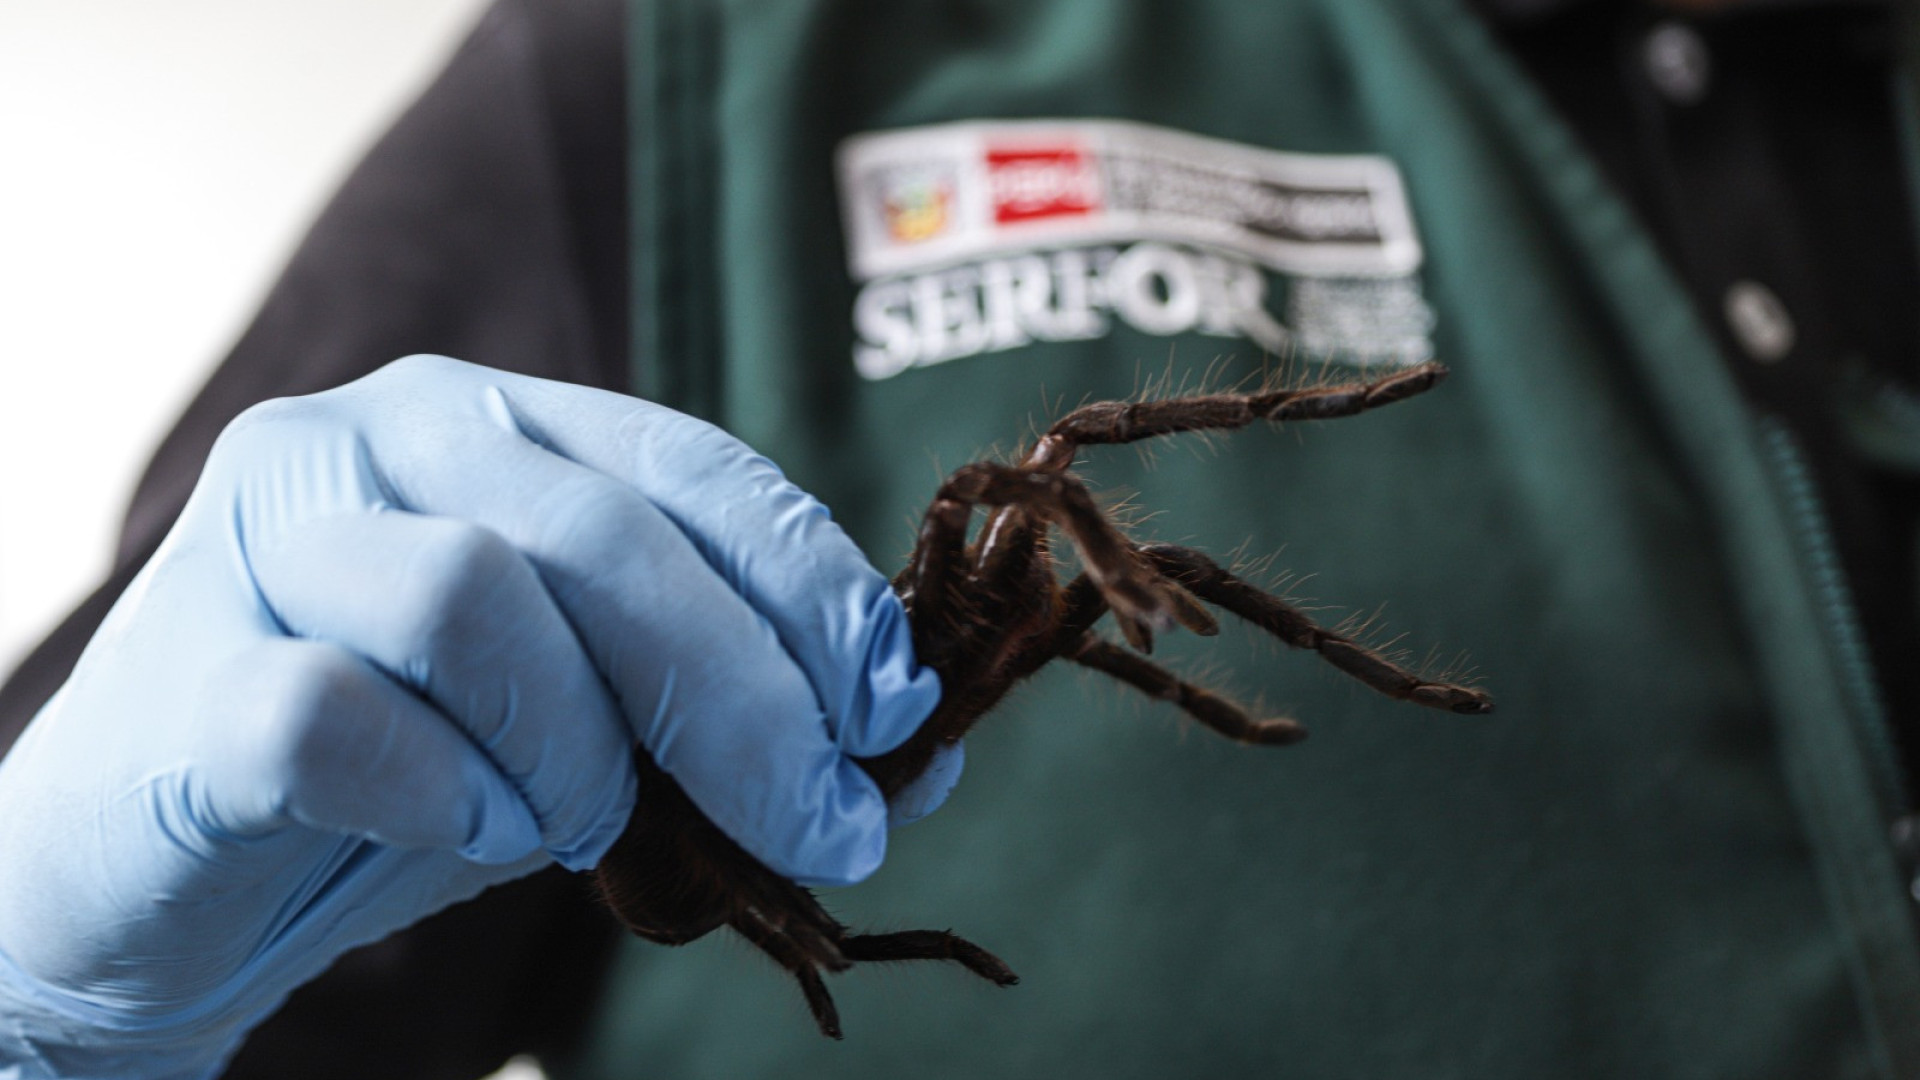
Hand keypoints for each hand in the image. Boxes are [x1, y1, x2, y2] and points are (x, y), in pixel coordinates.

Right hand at [0, 355, 940, 1078]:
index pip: (690, 466)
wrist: (165, 871)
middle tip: (823, 824)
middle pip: (605, 538)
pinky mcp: (181, 666)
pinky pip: (338, 713)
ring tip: (585, 825)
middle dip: (747, 697)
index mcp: (495, 425)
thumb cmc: (403, 773)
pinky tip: (477, 830)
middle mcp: (377, 439)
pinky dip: (443, 792)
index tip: (894, 706)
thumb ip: (736, 721)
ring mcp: (269, 536)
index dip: (811, 584)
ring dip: (578, 744)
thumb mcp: (598, 730)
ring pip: (475, 597)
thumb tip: (928, 763)